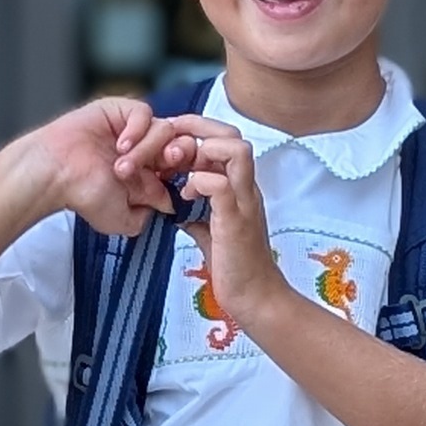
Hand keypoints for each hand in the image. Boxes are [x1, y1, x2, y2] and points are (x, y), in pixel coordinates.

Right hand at [22, 96, 174, 240]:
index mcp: (148, 171)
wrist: (57, 175)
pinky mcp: (120, 110)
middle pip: (181, 141)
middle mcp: (143, 148)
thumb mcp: (124, 217)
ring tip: (121, 167)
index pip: (183, 163)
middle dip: (177, 156)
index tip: (178, 180)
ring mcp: (132, 128)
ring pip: (163, 129)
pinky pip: (144, 113)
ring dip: (146, 151)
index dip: (186, 169)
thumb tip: (171, 203)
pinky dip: (137, 130)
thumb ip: (150, 212)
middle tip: (161, 168)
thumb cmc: (82, 194)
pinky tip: (119, 145)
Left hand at [137, 114, 283, 338]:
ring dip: (203, 149)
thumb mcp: (212, 233)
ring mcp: (244, 201)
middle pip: (233, 133)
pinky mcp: (235, 220)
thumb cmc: (236, 268)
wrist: (255, 298)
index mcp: (240, 188)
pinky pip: (220, 184)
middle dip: (198, 127)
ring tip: (181, 167)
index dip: (197, 131)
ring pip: (236, 149)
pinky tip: (185, 194)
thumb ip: (198, 215)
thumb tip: (178, 208)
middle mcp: (246, 188)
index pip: (226, 138)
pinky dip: (198, 180)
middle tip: (170, 141)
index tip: (171, 140)